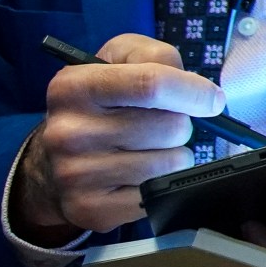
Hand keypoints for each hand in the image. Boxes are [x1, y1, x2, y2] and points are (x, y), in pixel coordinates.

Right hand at [12, 35, 223, 240]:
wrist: (53, 161)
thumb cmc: (102, 104)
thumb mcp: (119, 61)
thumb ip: (158, 57)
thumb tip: (202, 94)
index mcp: (73, 87)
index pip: (152, 84)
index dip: (194, 91)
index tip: (212, 100)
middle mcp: (68, 132)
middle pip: (170, 126)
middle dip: (180, 125)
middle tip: (159, 126)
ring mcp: (76, 174)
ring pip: (169, 164)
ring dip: (173, 156)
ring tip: (148, 150)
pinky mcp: (90, 209)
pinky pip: (158, 196)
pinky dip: (161, 185)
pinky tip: (138, 175)